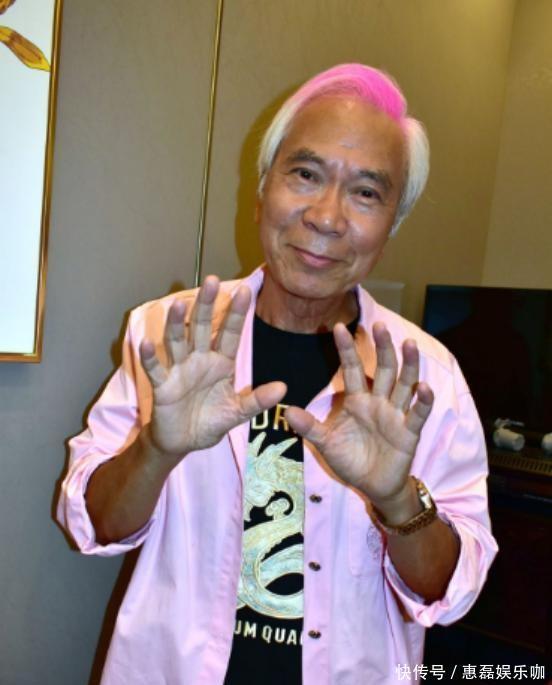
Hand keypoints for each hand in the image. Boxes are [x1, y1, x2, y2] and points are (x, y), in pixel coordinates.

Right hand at [139, 276, 285, 457]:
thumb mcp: (237, 412)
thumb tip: (283, 388)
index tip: (245, 291)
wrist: (183, 442)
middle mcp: (200, 360)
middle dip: (207, 305)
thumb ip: (257, 400)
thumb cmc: (210, 421)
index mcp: (221, 363)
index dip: (237, 314)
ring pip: (178, 341)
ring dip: (177, 324)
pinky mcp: (162, 386)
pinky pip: (156, 369)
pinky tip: (147, 343)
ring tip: (179, 304)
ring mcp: (180, 370)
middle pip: (203, 328)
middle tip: (212, 281)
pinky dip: (151, 357)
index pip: (231, 334)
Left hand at [285, 322, 433, 506]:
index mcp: (357, 400)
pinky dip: (422, 401)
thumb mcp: (326, 443)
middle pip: (383, 369)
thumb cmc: (350, 460)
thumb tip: (286, 411)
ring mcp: (395, 415)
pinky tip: (423, 387)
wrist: (372, 486)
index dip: (346, 349)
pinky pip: (417, 413)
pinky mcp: (409, 432)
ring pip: (404, 384)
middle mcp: (378, 402)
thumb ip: (309, 427)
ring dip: (408, 364)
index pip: (351, 369)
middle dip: (382, 347)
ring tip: (408, 344)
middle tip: (378, 325)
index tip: (339, 327)